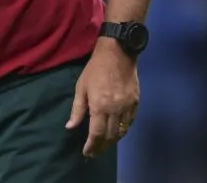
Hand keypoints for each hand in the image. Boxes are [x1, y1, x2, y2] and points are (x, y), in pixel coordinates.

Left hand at [65, 39, 139, 157]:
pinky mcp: (136, 103)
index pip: (96, 134)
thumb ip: (77, 109)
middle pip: (110, 136)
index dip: (91, 146)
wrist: (117, 54)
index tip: (86, 153)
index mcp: (100, 106)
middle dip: (101, 147)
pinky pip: (130, 123)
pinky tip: (116, 132)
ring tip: (104, 145)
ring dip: (112, 141)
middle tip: (94, 153)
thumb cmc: (94, 70)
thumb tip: (70, 127)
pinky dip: (123, 130)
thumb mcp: (81, 87)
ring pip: (122, 132)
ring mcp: (128, 107)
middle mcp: (115, 110)